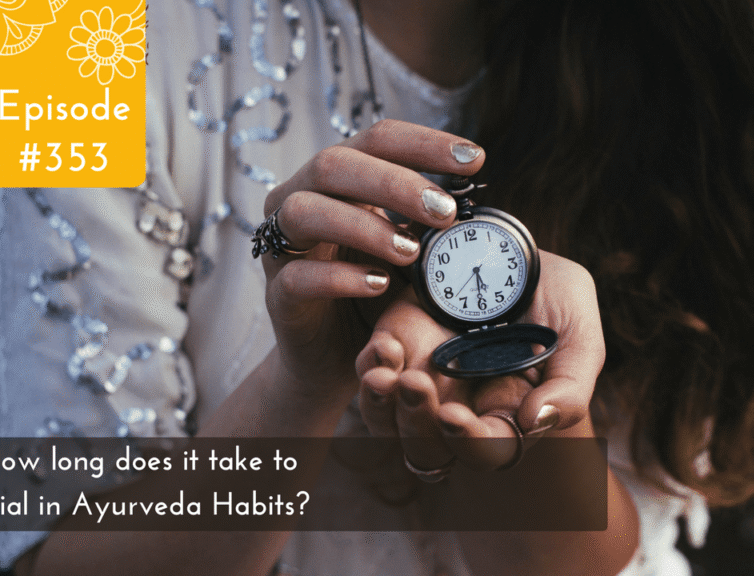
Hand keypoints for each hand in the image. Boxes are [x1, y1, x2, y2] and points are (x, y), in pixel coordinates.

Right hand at [259, 120, 484, 403]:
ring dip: (364, 226)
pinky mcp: (278, 294)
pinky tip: (380, 283)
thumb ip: (428, 221)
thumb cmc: (376, 291)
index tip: (475, 159)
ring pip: (305, 211)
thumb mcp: (409, 248)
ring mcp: (283, 246)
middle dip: (395, 183)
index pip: (376, 140)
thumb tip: (475, 198)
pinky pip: (297, 276)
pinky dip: (341, 277)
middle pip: (334, 163)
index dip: (423, 143)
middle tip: (446, 211)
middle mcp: (301, 199)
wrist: (338, 358)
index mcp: (338, 179)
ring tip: (412, 252)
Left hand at [355, 251, 604, 470]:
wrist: (512, 249)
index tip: (454, 416)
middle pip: (429, 447)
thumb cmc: (555, 300)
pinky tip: (385, 348)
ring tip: (386, 376)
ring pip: (389, 422)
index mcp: (508, 415)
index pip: (487, 450)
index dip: (470, 442)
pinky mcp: (395, 347)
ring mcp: (423, 380)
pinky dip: (370, 368)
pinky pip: (370, 374)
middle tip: (415, 385)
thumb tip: (537, 422)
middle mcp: (461, 406)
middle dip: (416, 425)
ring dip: (382, 406)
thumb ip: (570, 387)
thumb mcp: (579, 335)